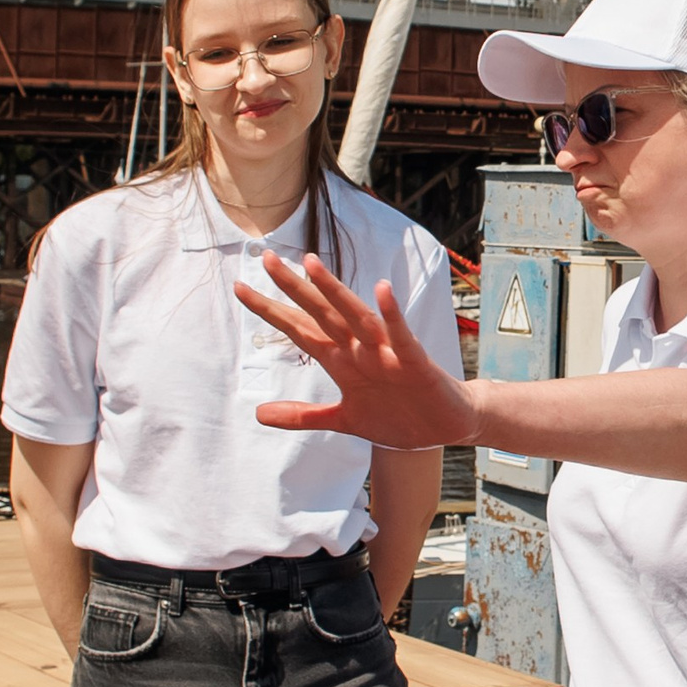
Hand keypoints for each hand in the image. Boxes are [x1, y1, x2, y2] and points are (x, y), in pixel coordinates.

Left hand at [235, 252, 479, 447]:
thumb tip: (259, 413)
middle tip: (268, 259)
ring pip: (356, 318)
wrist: (446, 427)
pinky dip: (392, 316)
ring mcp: (387, 354)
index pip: (300, 329)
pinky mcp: (414, 364)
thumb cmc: (398, 417)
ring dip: (335, 292)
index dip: (271, 311)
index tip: (240, 289)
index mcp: (342, 361)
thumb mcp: (344, 419)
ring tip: (313, 264)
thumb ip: (304, 415)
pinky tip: (382, 291)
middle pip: (322, 314)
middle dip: (295, 288)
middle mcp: (361, 350)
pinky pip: (402, 338)